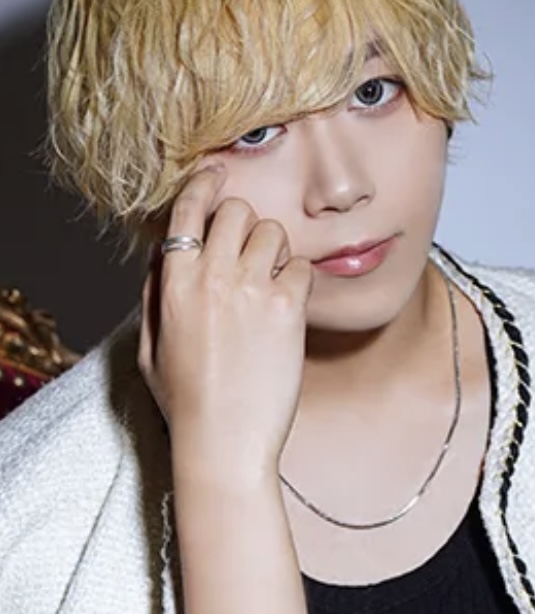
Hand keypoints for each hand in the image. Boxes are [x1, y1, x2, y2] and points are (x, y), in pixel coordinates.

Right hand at [139, 166, 312, 484]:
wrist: (224, 444)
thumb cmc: (185, 400)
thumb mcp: (149, 346)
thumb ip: (154, 292)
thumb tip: (162, 252)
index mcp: (173, 283)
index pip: (187, 210)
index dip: (203, 183)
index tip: (215, 174)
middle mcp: (211, 277)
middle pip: (236, 210)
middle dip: (244, 224)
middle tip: (247, 251)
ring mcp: (250, 289)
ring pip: (273, 231)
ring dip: (273, 251)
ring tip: (268, 284)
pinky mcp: (286, 308)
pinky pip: (300, 266)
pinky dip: (297, 280)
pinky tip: (286, 307)